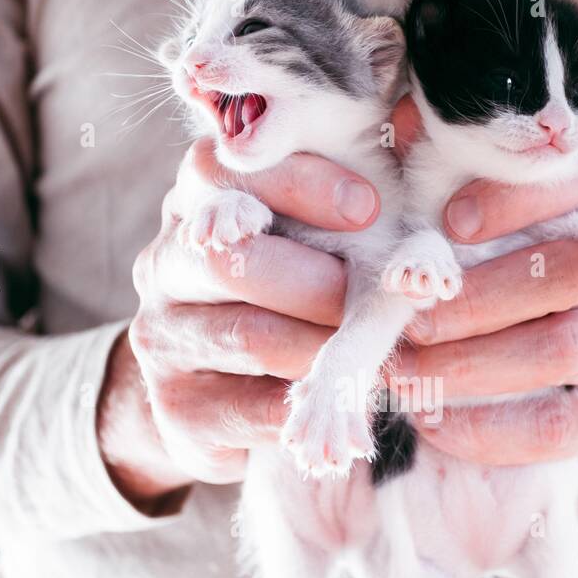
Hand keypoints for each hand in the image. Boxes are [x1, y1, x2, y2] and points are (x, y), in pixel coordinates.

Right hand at [98, 137, 377, 504]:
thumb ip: (349, 213)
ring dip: (323, 348)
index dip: (297, 184)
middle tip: (372, 302)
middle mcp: (163, 264)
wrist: (214, 394)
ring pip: (253, 338)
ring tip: (368, 356)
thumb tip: (415, 226)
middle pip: (233, 262)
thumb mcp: (311, 239)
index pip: (221, 171)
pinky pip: (253, 406)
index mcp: (195, 203)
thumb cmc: (288, 295)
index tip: (368, 208)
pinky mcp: (175, 406)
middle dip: (320, 284)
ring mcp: (161, 337)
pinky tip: (336, 400)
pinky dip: (309, 405)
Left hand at [389, 103, 577, 463]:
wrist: (464, 345)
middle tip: (410, 319)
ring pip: (566, 349)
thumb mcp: (430, 195)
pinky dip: (491, 430)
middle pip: (574, 272)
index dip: (518, 200)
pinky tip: (433, 422)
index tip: (449, 220)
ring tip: (406, 373)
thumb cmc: (447, 249)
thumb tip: (402, 122)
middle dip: (479, 299)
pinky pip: (563, 424)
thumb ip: (426, 156)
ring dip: (474, 365)